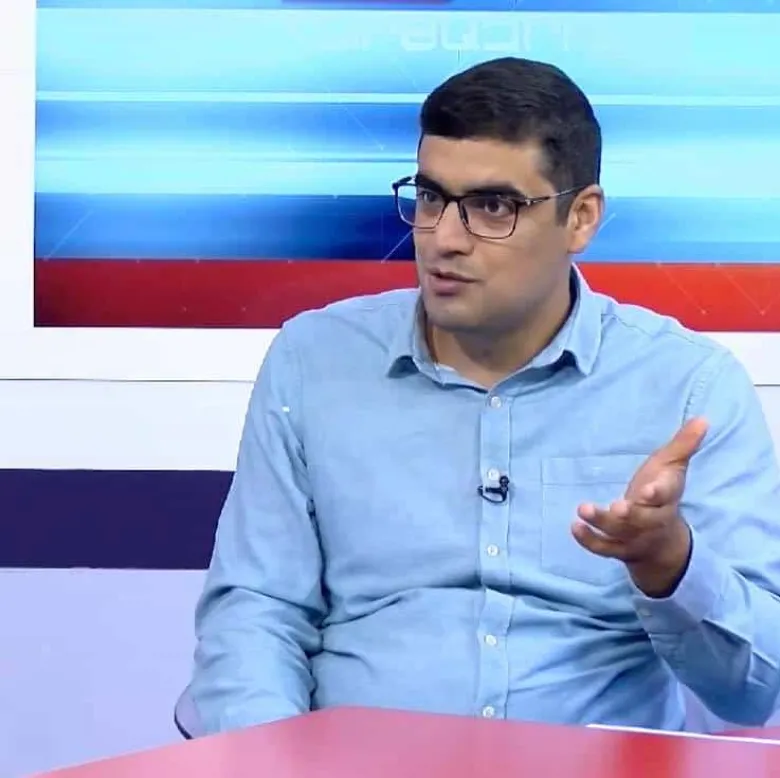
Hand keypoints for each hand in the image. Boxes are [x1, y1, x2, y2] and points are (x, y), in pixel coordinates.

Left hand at [571, 417, 708, 596]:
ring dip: (601, 522)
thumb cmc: (663, 494)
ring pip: (619, 533)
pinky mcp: (618, 548)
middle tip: (617, 507)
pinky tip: (575, 526)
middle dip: (630, 514)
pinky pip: (603, 548)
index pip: (666, 496)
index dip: (658, 493)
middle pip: (643, 519)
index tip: (649, 490)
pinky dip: (588, 540)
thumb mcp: (672, 468)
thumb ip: (684, 445)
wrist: (664, 542)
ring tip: (583, 509)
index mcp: (667, 498)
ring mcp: (634, 536)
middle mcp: (652, 520)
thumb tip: (703, 418)